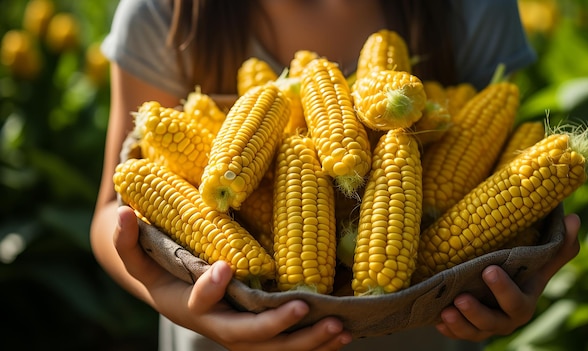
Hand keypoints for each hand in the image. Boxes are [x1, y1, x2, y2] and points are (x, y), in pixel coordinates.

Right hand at [115, 205, 351, 350]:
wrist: (174, 299)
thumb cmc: (160, 272)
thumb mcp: (139, 258)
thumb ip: (127, 240)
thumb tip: (122, 213)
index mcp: (189, 305)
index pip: (196, 302)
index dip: (209, 289)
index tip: (224, 268)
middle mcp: (217, 326)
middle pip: (245, 337)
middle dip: (274, 326)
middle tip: (303, 307)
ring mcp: (241, 336)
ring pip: (273, 349)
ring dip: (306, 341)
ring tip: (338, 327)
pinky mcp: (259, 339)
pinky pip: (286, 347)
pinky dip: (314, 345)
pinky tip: (342, 334)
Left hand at [434, 213, 580, 341]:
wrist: (500, 285)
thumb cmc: (523, 270)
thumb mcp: (540, 259)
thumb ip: (559, 244)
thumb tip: (574, 218)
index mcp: (524, 303)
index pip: (517, 303)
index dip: (504, 290)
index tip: (489, 269)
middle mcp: (506, 319)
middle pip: (493, 323)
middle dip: (477, 313)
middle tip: (461, 298)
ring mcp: (486, 327)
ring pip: (473, 333)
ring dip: (460, 325)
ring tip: (445, 311)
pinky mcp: (467, 329)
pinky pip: (457, 335)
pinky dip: (448, 330)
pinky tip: (437, 321)